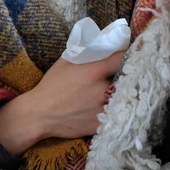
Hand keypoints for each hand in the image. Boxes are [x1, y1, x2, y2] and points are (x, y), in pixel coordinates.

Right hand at [0, 50, 123, 154]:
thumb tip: (99, 44)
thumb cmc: (51, 85)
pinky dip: (114, 112)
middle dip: (124, 77)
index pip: (122, 58)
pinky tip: (107, 109)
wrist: (40, 114)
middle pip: (125, 79)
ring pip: (122, 99)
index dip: (127, 55)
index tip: (129, 54)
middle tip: (122, 76)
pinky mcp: (101, 124)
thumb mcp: (65, 61)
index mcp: (94, 71)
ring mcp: (103, 109)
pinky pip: (115, 115)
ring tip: (116, 94)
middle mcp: (102, 90)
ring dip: (121, 95)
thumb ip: (84, 53)